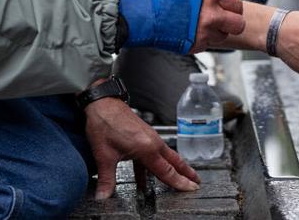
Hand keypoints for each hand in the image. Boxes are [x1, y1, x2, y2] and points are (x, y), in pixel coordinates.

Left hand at [84, 95, 199, 199]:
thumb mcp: (104, 155)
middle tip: (197, 182)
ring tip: (180, 178)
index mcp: (147, 148)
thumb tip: (104, 195)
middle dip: (187, 173)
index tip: (191, 188)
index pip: (168, 171)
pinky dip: (156, 165)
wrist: (102, 103)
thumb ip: (106, 179)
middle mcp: (152, 142)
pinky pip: (154, 154)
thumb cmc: (104, 122)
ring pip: (166, 157)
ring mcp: (149, 138)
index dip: (180, 182)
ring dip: (174, 168)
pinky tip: (146, 178)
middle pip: (174, 162)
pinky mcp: (143, 135)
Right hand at [191, 0, 244, 52]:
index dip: (235, 7)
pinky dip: (198, 40)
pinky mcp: (195, 46)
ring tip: (198, 25)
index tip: (230, 9)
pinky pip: (205, 44)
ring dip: (214, 33)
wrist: (144, 13)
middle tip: (223, 22)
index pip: (237, 3)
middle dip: (232, 24)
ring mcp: (203, 32)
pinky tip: (188, 32)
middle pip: (239, 25)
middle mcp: (210, 15)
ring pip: (222, 37)